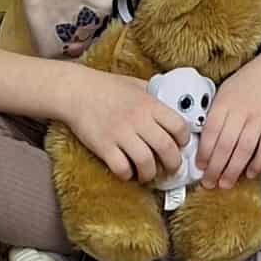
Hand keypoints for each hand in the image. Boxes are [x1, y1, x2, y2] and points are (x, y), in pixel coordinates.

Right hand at [63, 69, 190, 184]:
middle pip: (166, 148)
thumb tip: (172, 105)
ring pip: (146, 163)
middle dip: (173, 164)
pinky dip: (128, 175)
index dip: (184, 140)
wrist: (77, 91)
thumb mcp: (136, 85)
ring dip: (151, 174)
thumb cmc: (107, 87)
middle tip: (171, 169)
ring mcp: (120, 134)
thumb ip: (154, 95)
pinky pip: (122, 168)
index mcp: (150, 104)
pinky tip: (128, 172)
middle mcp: (138, 120)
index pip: (178, 126)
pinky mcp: (104, 147)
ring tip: (149, 175)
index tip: (181, 145)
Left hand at [197, 51, 260, 190]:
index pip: (210, 132)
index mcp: (225, 102)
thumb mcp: (225, 92)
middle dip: (215, 168)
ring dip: (233, 170)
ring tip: (225, 184)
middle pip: (226, 145)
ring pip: (244, 150)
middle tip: (209, 183)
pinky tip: (249, 173)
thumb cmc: (247, 83)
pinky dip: (257, 163)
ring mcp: (260, 118)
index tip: (199, 167)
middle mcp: (241, 110)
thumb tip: (204, 143)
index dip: (204, 152)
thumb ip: (216, 115)